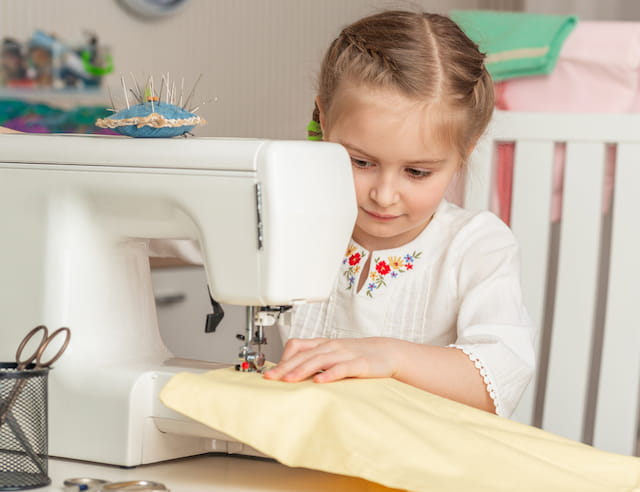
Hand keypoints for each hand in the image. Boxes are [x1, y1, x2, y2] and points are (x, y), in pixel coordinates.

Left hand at [263, 337, 400, 382]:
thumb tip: (292, 374)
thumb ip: (315, 361)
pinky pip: (342, 368)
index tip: (270, 372)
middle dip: (285, 367)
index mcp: (323, 344)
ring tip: (289, 379)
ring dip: (302, 370)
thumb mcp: (333, 355)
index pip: (297, 346)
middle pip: (304, 355)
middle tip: (270, 378)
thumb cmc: (357, 355)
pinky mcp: (359, 363)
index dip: (283, 358)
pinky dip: (330, 374)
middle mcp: (331, 346)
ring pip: (319, 359)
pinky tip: (320, 381)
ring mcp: (345, 354)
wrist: (387, 352)